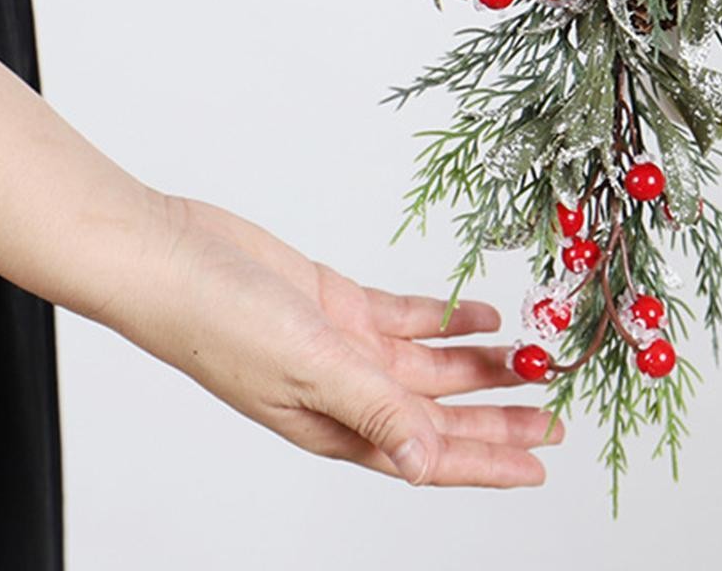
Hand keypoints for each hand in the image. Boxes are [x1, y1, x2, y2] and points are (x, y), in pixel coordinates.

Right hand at [106, 191, 561, 486]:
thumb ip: (374, 409)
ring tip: (532, 358)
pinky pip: (405, 318)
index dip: (486, 462)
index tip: (539, 464)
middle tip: (554, 412)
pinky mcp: (334, 303)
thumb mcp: (310, 366)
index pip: (428, 455)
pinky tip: (481, 314)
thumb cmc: (217, 319)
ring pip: (428, 365)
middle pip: (438, 414)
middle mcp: (344, 391)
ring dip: (479, 364)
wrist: (167, 256)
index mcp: (334, 424)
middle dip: (497, 417)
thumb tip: (427, 465)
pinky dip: (445, 317)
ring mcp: (340, 346)